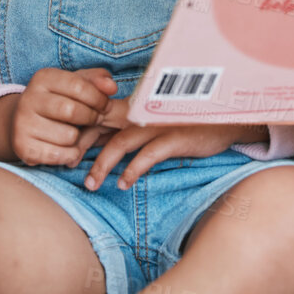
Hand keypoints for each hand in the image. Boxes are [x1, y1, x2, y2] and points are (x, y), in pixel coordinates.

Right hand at [10, 68, 120, 167]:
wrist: (24, 123)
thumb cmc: (58, 100)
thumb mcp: (75, 84)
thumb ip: (96, 80)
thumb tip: (111, 87)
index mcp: (43, 78)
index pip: (78, 86)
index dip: (99, 98)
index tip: (106, 106)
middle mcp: (28, 98)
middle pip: (72, 111)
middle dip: (92, 118)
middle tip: (97, 120)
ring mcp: (23, 123)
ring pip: (68, 136)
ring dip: (80, 138)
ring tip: (76, 133)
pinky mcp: (23, 147)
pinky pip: (60, 155)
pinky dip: (71, 154)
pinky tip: (67, 147)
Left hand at [83, 106, 258, 190]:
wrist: (227, 119)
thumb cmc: (189, 123)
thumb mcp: (158, 124)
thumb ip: (134, 131)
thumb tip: (107, 148)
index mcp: (136, 108)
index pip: (99, 116)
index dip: (79, 133)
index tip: (65, 154)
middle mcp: (143, 113)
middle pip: (102, 125)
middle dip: (81, 147)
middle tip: (66, 167)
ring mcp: (158, 124)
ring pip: (120, 143)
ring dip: (102, 165)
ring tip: (90, 185)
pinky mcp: (175, 137)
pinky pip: (148, 155)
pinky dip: (133, 170)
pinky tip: (125, 183)